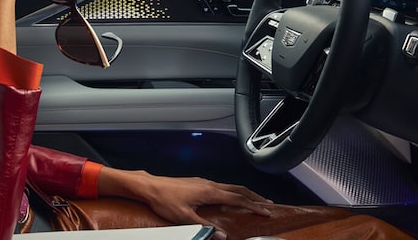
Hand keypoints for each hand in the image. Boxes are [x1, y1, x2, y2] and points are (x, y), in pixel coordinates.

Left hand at [100, 169, 272, 238]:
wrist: (150, 186)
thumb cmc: (165, 200)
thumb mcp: (184, 218)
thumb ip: (205, 227)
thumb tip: (223, 236)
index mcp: (210, 192)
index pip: (238, 198)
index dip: (253, 205)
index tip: (266, 211)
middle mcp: (210, 184)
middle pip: (238, 189)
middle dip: (255, 197)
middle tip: (268, 204)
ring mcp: (204, 182)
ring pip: (231, 186)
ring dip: (245, 193)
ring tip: (254, 201)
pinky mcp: (198, 183)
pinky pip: (222, 186)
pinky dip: (233, 192)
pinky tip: (231, 197)